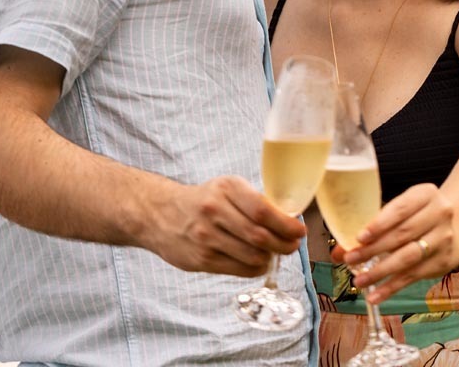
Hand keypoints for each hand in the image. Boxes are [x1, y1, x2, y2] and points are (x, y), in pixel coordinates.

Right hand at [145, 175, 306, 277]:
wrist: (160, 213)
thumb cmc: (202, 200)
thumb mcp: (226, 189)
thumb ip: (254, 202)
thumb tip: (289, 220)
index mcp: (226, 188)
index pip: (264, 210)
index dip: (286, 225)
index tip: (299, 231)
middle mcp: (214, 210)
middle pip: (260, 236)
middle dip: (283, 245)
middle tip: (291, 246)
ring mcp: (206, 237)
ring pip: (252, 256)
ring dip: (269, 258)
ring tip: (273, 254)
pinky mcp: (201, 259)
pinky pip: (239, 269)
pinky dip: (255, 268)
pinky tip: (257, 262)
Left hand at [343, 183, 458, 303]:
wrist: (454, 228)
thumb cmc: (416, 216)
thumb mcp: (399, 211)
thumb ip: (371, 228)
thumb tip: (337, 252)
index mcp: (426, 194)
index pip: (400, 209)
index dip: (379, 224)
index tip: (359, 238)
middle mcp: (440, 214)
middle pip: (402, 234)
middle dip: (374, 250)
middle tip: (351, 259)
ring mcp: (444, 238)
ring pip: (408, 257)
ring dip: (381, 271)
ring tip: (359, 281)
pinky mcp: (444, 261)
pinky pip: (414, 276)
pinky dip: (392, 287)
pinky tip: (375, 295)